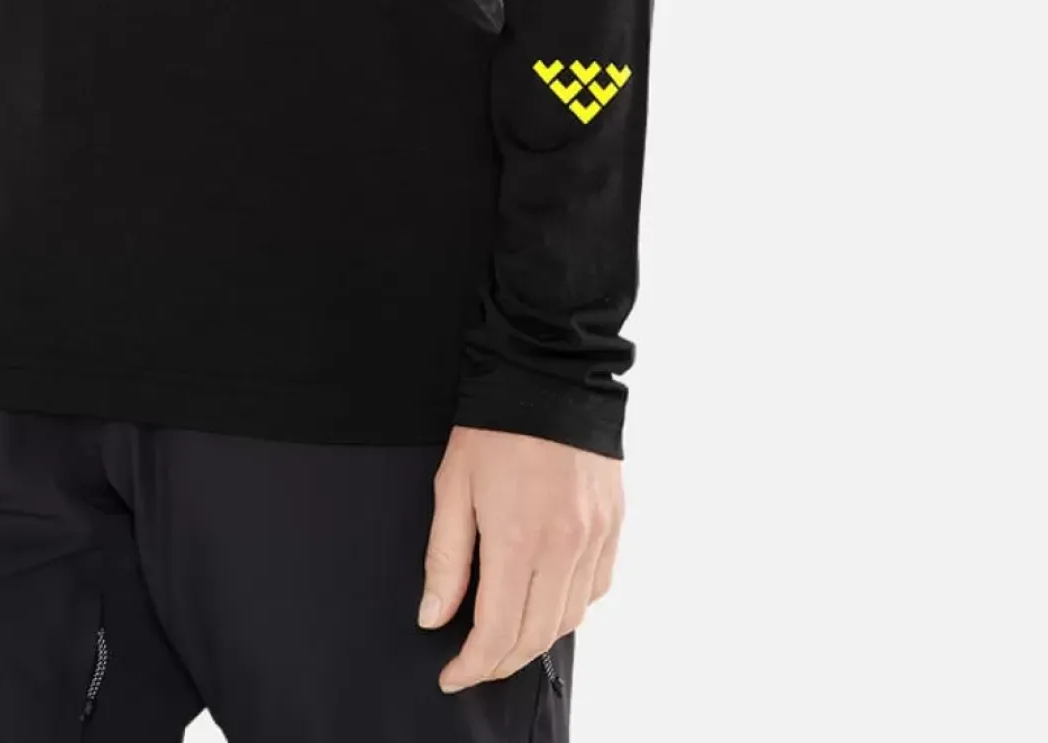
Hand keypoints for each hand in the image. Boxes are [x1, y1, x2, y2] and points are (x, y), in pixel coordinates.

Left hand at [418, 425, 622, 692]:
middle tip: (474, 662)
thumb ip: (446, 558)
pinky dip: (570, 608)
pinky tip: (546, 599)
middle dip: (501, 661)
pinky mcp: (614, 525)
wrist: (549, 372)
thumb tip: (433, 616)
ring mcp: (595, 537)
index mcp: (518, 538)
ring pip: (569, 619)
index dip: (473, 665)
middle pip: (536, 636)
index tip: (452, 675)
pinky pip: (596, 589)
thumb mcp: (453, 485)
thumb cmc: (495, 425)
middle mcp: (564, 547)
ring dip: (535, 639)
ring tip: (504, 636)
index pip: (498, 631)